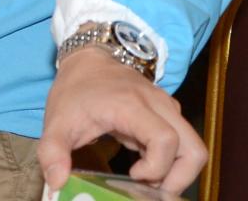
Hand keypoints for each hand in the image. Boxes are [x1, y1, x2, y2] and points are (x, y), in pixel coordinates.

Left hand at [37, 46, 205, 193]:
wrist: (88, 59)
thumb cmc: (75, 89)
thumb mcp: (57, 121)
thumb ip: (52, 152)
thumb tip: (56, 183)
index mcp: (132, 105)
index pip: (165, 140)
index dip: (156, 168)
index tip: (132, 176)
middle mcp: (158, 105)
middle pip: (195, 150)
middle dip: (178, 179)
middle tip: (149, 188)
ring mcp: (168, 108)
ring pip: (195, 149)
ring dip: (178, 171)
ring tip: (148, 179)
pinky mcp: (169, 114)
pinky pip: (185, 143)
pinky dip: (173, 161)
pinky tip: (145, 166)